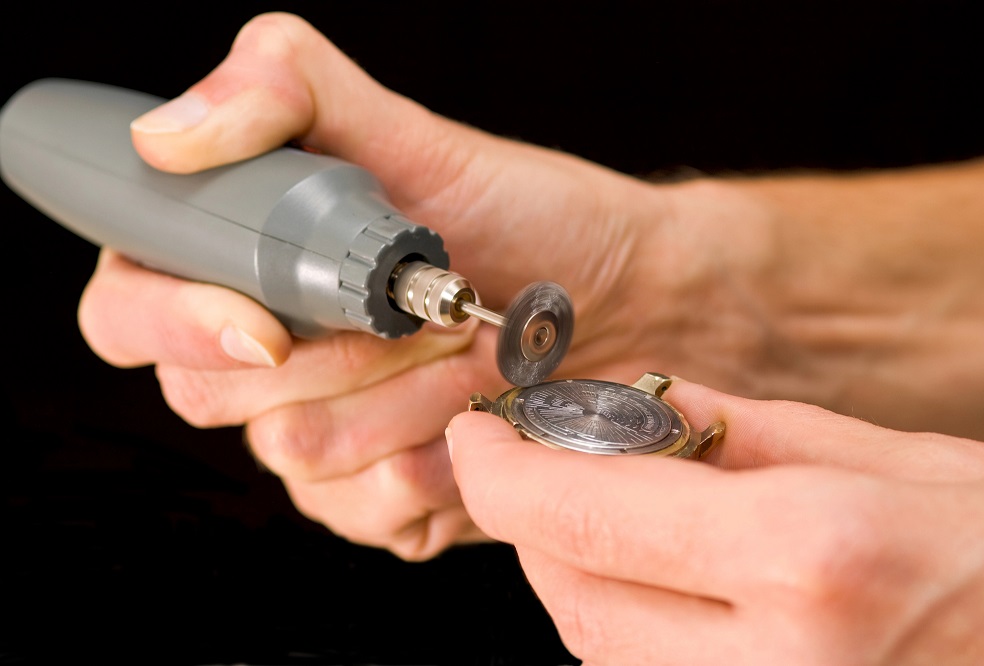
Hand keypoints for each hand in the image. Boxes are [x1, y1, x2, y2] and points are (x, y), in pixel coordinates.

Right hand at [77, 12, 692, 558]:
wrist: (619, 296)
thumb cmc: (519, 214)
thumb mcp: (408, 131)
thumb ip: (285, 92)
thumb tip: (166, 134)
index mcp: (237, 269)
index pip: (127, 314)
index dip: (178, 321)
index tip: (269, 321)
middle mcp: (259, 361)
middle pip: (211, 395)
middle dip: (332, 352)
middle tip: (420, 308)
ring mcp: (313, 436)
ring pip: (297, 456)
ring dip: (399, 399)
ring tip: (464, 354)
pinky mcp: (374, 501)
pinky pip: (366, 513)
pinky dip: (435, 463)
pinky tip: (474, 415)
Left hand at [448, 378, 983, 663]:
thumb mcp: (876, 454)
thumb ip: (731, 430)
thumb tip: (629, 406)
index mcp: (804, 554)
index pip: (581, 516)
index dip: (499, 472)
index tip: (480, 435)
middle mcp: (776, 660)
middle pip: (573, 596)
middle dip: (536, 524)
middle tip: (546, 466)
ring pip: (599, 652)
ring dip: (579, 575)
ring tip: (616, 518)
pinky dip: (628, 627)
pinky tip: (665, 581)